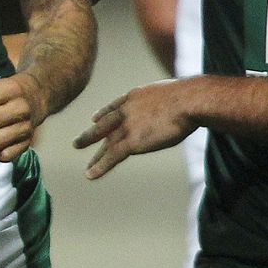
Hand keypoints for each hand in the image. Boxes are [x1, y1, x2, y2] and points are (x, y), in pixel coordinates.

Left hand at [72, 79, 196, 179]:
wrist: (187, 101)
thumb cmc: (190, 97)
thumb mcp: (173, 92)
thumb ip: (170, 100)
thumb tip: (184, 102)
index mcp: (135, 96)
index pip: (114, 106)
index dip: (103, 113)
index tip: (94, 119)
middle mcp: (126, 110)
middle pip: (104, 126)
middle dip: (90, 136)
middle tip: (77, 143)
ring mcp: (127, 126)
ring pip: (106, 144)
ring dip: (95, 157)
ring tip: (86, 168)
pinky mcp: (132, 141)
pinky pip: (111, 156)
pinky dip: (100, 167)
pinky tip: (90, 175)